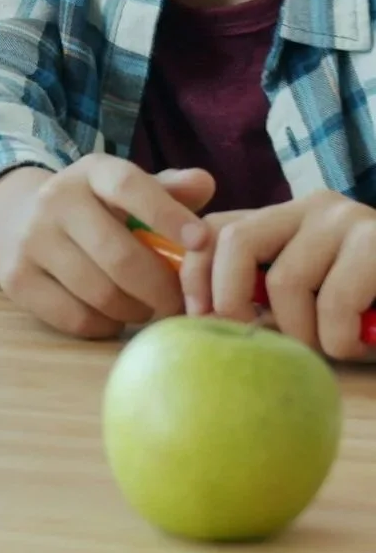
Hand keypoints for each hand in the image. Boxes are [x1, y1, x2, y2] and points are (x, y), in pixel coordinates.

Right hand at [0, 156, 213, 339]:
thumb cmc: (94, 210)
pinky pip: (77, 318)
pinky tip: (110, 314)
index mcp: (90, 172)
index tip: (201, 243)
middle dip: (162, 289)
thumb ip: (167, 190)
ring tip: (144, 306)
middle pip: (120, 257)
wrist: (16, 219)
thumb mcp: (125, 191)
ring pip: (101, 294)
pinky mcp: (16, 278)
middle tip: (180, 303)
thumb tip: (205, 183)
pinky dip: (105, 325)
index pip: (129, 186)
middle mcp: (54, 200)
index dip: (167, 214)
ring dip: (136, 310)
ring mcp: (30, 239)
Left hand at [180, 191, 375, 360]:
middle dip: (232, 298)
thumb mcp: (311, 297)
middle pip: (236, 241)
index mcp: (286, 218)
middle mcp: (312, 207)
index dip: (194, 271)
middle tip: (254, 339)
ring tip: (336, 346)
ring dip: (305, 334)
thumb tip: (202, 313)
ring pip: (286, 282)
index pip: (214, 228)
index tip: (197, 317)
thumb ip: (266, 292)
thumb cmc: (374, 310)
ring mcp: (349, 221)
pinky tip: (364, 342)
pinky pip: (335, 301)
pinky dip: (341, 338)